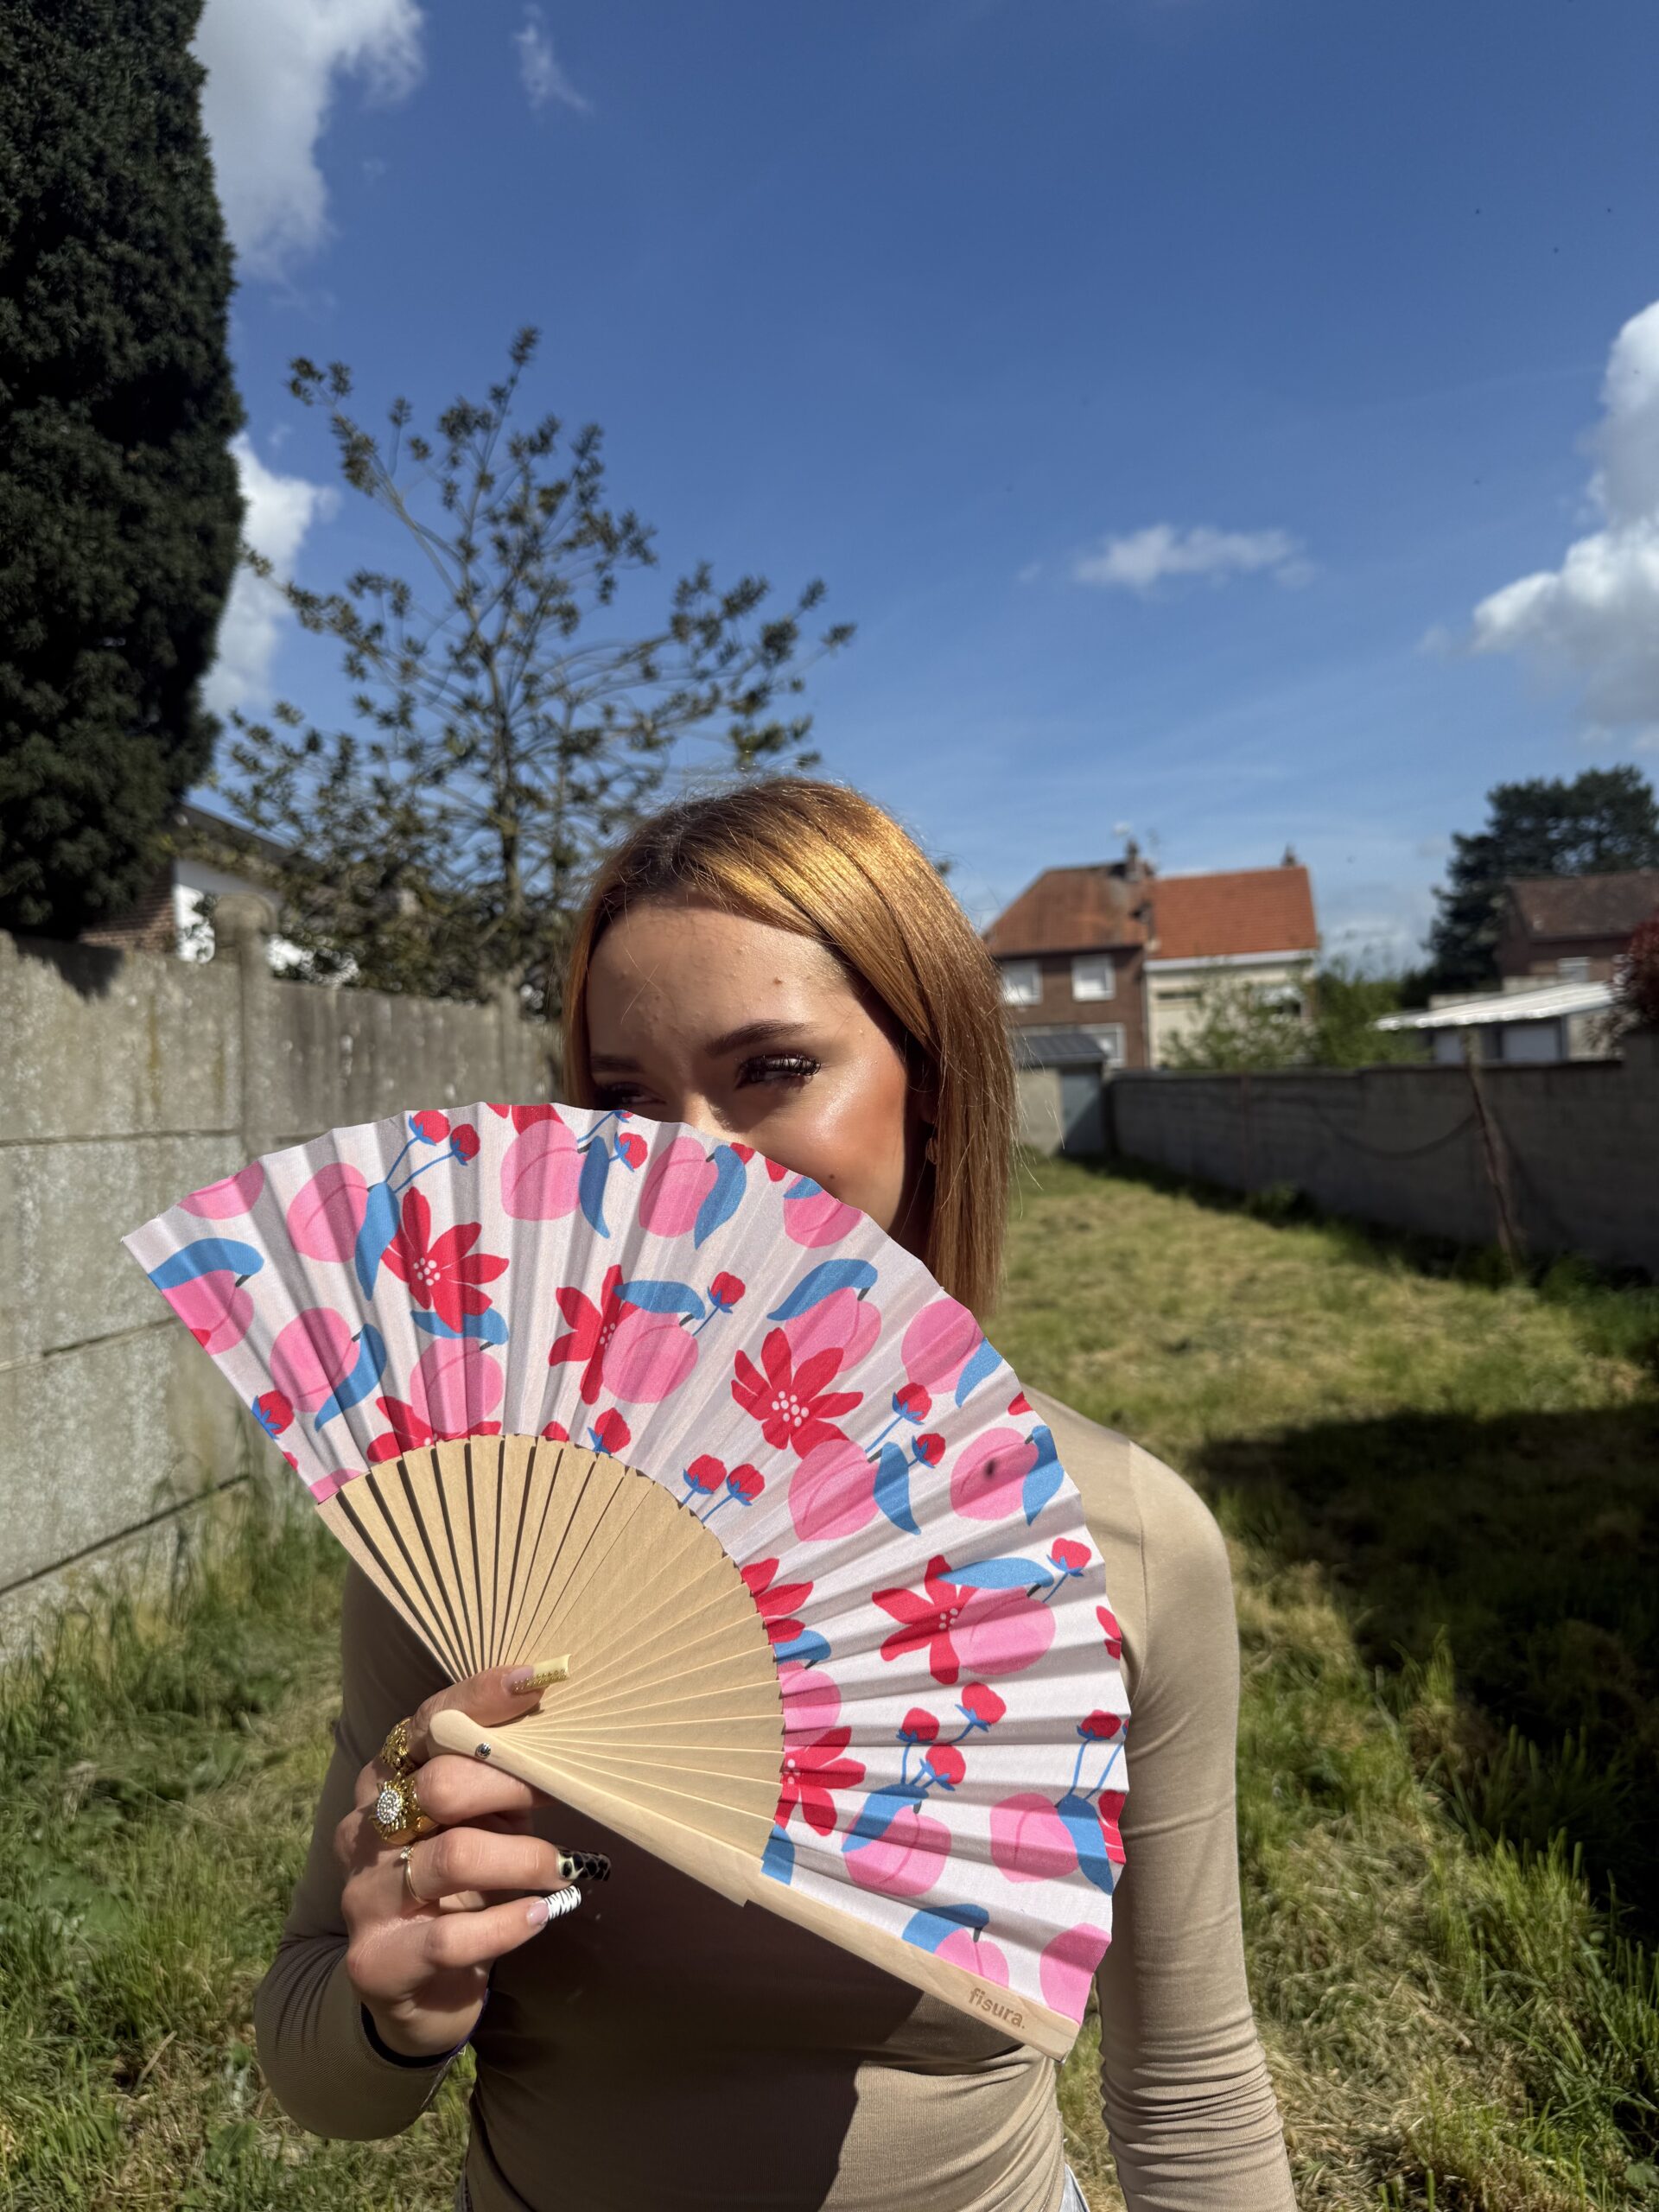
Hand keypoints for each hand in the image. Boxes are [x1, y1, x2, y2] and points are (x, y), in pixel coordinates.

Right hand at [337, 1666, 574, 2059]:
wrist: (418, 1988)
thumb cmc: (465, 1880)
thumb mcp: (484, 1817)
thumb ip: (502, 1775)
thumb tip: (565, 1727)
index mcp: (387, 1778)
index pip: (427, 1723)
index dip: (480, 1699)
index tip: (536, 1680)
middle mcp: (365, 1829)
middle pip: (440, 1786)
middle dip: (510, 1784)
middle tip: (560, 1796)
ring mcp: (364, 1894)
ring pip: (452, 1856)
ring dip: (523, 1859)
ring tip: (563, 1868)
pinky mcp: (376, 1960)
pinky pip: (451, 1936)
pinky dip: (509, 1923)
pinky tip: (541, 1914)